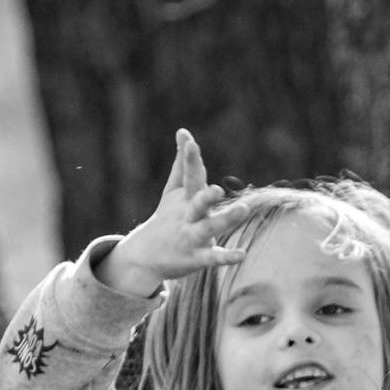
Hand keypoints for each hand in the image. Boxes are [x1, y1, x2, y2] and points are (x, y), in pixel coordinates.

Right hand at [91, 130, 239, 297]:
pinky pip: (213, 257)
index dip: (190, 160)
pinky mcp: (197, 257)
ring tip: (244, 209)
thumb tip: (183, 131)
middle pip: (198, 203)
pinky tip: (242, 255)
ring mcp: (191, 237)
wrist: (145, 256)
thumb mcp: (173, 191)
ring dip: (225, 219)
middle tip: (218, 189)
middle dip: (206, 196)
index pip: (189, 177)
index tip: (190, 142)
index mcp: (185, 198)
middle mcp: (188, 216)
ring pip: (209, 228)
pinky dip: (227, 257)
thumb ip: (182, 164)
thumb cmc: (168, 217)